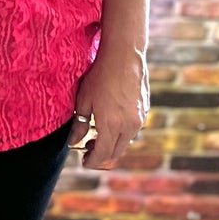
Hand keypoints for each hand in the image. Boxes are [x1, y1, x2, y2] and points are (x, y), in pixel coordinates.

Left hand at [68, 43, 148, 169]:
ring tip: (97, 135)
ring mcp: (139, 120)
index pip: (102, 154)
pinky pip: (132, 131)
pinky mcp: (145, 112)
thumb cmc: (100, 76)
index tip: (84, 162)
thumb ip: (79, 125)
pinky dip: (121, 134)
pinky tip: (111, 123)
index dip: (92, 162)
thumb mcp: (84, 100)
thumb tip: (73, 142)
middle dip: (101, 155)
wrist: (124, 56)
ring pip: (125, 143)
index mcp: (111, 126)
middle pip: (115, 152)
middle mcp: (128, 126)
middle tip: (87, 149)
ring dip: (111, 145)